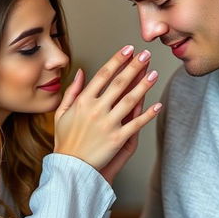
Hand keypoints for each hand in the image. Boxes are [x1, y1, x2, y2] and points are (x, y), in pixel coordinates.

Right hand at [54, 46, 160, 174]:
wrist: (69, 167)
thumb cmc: (65, 141)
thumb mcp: (61, 113)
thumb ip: (72, 91)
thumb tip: (82, 72)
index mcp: (83, 101)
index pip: (103, 74)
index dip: (117, 60)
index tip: (128, 50)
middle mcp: (96, 110)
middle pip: (119, 83)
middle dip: (134, 67)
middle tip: (146, 55)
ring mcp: (108, 124)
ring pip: (130, 100)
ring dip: (144, 85)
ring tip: (154, 73)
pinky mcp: (117, 139)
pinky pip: (136, 124)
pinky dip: (148, 114)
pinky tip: (157, 104)